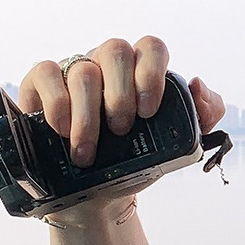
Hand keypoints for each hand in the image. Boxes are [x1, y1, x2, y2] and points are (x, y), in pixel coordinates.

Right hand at [15, 36, 226, 167]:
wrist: (97, 197)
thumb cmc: (136, 164)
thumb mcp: (177, 146)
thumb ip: (203, 116)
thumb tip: (197, 85)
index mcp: (140, 71)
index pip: (151, 48)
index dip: (151, 73)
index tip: (149, 113)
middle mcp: (107, 64)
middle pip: (116, 50)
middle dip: (121, 95)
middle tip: (121, 131)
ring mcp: (73, 70)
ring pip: (83, 71)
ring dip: (88, 117)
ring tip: (87, 153)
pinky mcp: (42, 82)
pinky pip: (47, 73)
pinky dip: (57, 104)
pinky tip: (62, 131)